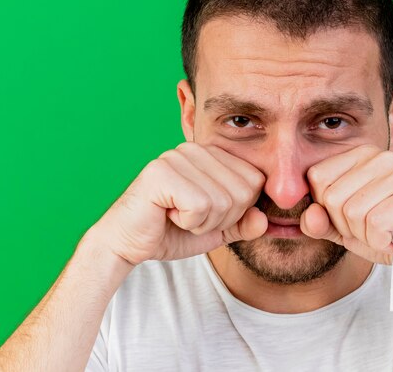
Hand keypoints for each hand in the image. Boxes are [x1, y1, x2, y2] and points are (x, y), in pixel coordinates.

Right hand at [90, 143, 266, 264]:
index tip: (207, 213)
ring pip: (223, 200)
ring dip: (203, 222)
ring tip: (177, 215)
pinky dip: (188, 222)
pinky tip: (167, 215)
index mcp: (212, 155)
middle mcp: (196, 149)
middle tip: (190, 217)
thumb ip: (244, 224)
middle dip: (222, 219)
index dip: (238, 211)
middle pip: (243, 191)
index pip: (255, 181)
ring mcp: (177, 157)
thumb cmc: (171, 231)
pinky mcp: (161, 172)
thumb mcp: (217, 230)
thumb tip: (264, 219)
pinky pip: (199, 205)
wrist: (127, 244)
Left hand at [300, 145, 392, 264]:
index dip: (328, 210)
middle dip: (348, 226)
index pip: (317, 177)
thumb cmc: (384, 235)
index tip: (353, 219)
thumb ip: (318, 223)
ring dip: (367, 236)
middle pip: (333, 197)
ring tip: (387, 233)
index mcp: (360, 155)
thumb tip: (309, 215)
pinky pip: (377, 223)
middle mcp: (381, 156)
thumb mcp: (342, 230)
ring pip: (354, 212)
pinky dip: (382, 241)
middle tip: (373, 229)